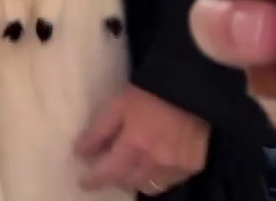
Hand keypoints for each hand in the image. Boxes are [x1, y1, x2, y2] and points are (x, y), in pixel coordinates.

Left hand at [75, 85, 209, 193]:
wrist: (191, 89)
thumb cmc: (149, 94)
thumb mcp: (117, 106)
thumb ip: (98, 131)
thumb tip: (81, 152)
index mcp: (134, 145)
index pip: (109, 173)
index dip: (95, 180)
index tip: (85, 182)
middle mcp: (156, 162)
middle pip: (129, 183)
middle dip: (115, 178)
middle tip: (109, 169)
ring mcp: (176, 167)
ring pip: (149, 186)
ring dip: (136, 179)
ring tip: (131, 167)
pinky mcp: (193, 167)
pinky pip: (170, 181)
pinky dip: (158, 177)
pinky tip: (153, 163)